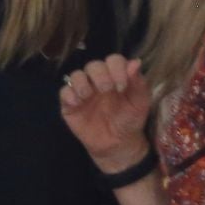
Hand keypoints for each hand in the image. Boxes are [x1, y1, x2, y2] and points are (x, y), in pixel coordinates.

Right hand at [59, 55, 152, 171]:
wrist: (117, 144)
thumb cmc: (130, 120)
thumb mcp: (139, 103)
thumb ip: (138, 83)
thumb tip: (135, 62)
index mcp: (116, 76)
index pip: (113, 60)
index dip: (116, 68)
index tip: (122, 86)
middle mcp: (98, 80)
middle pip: (93, 65)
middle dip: (100, 75)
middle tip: (107, 90)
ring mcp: (83, 91)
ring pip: (76, 75)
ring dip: (82, 82)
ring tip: (88, 95)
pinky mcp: (70, 105)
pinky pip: (64, 92)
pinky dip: (69, 94)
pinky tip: (78, 103)